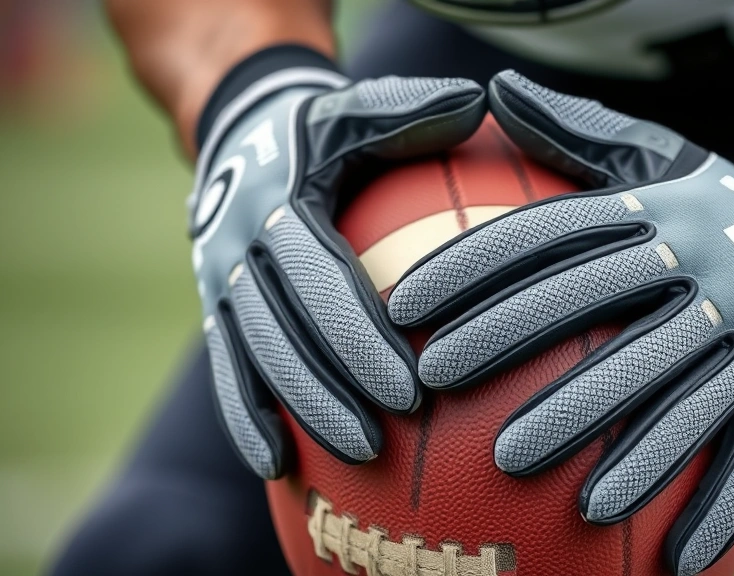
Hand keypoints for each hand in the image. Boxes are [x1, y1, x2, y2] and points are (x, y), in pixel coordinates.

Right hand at [190, 66, 485, 478]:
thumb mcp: (358, 110)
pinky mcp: (213, 308)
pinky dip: (245, 417)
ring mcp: (218, 284)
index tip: (410, 389)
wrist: (239, 133)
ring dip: (298, 415)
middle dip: (330, 392)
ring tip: (354, 457)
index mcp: (277, 203)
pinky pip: (226, 370)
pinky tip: (275, 465)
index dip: (360, 337)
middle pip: (282, 334)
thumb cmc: (323, 128)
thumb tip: (478, 108)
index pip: (321, 280)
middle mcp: (237, 248)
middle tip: (384, 443)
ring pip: (253, 360)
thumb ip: (411, 113)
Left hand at [387, 71, 733, 573]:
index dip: (478, 265)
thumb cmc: (725, 209)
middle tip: (442, 394)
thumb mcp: (663, 160)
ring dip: (626, 452)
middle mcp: (713, 270)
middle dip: (523, 356)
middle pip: (609, 319)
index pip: (560, 237)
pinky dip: (720, 508)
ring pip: (683, 398)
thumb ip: (580, 132)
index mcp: (667, 216)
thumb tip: (498, 90)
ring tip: (563, 499)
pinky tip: (672, 561)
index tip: (404, 308)